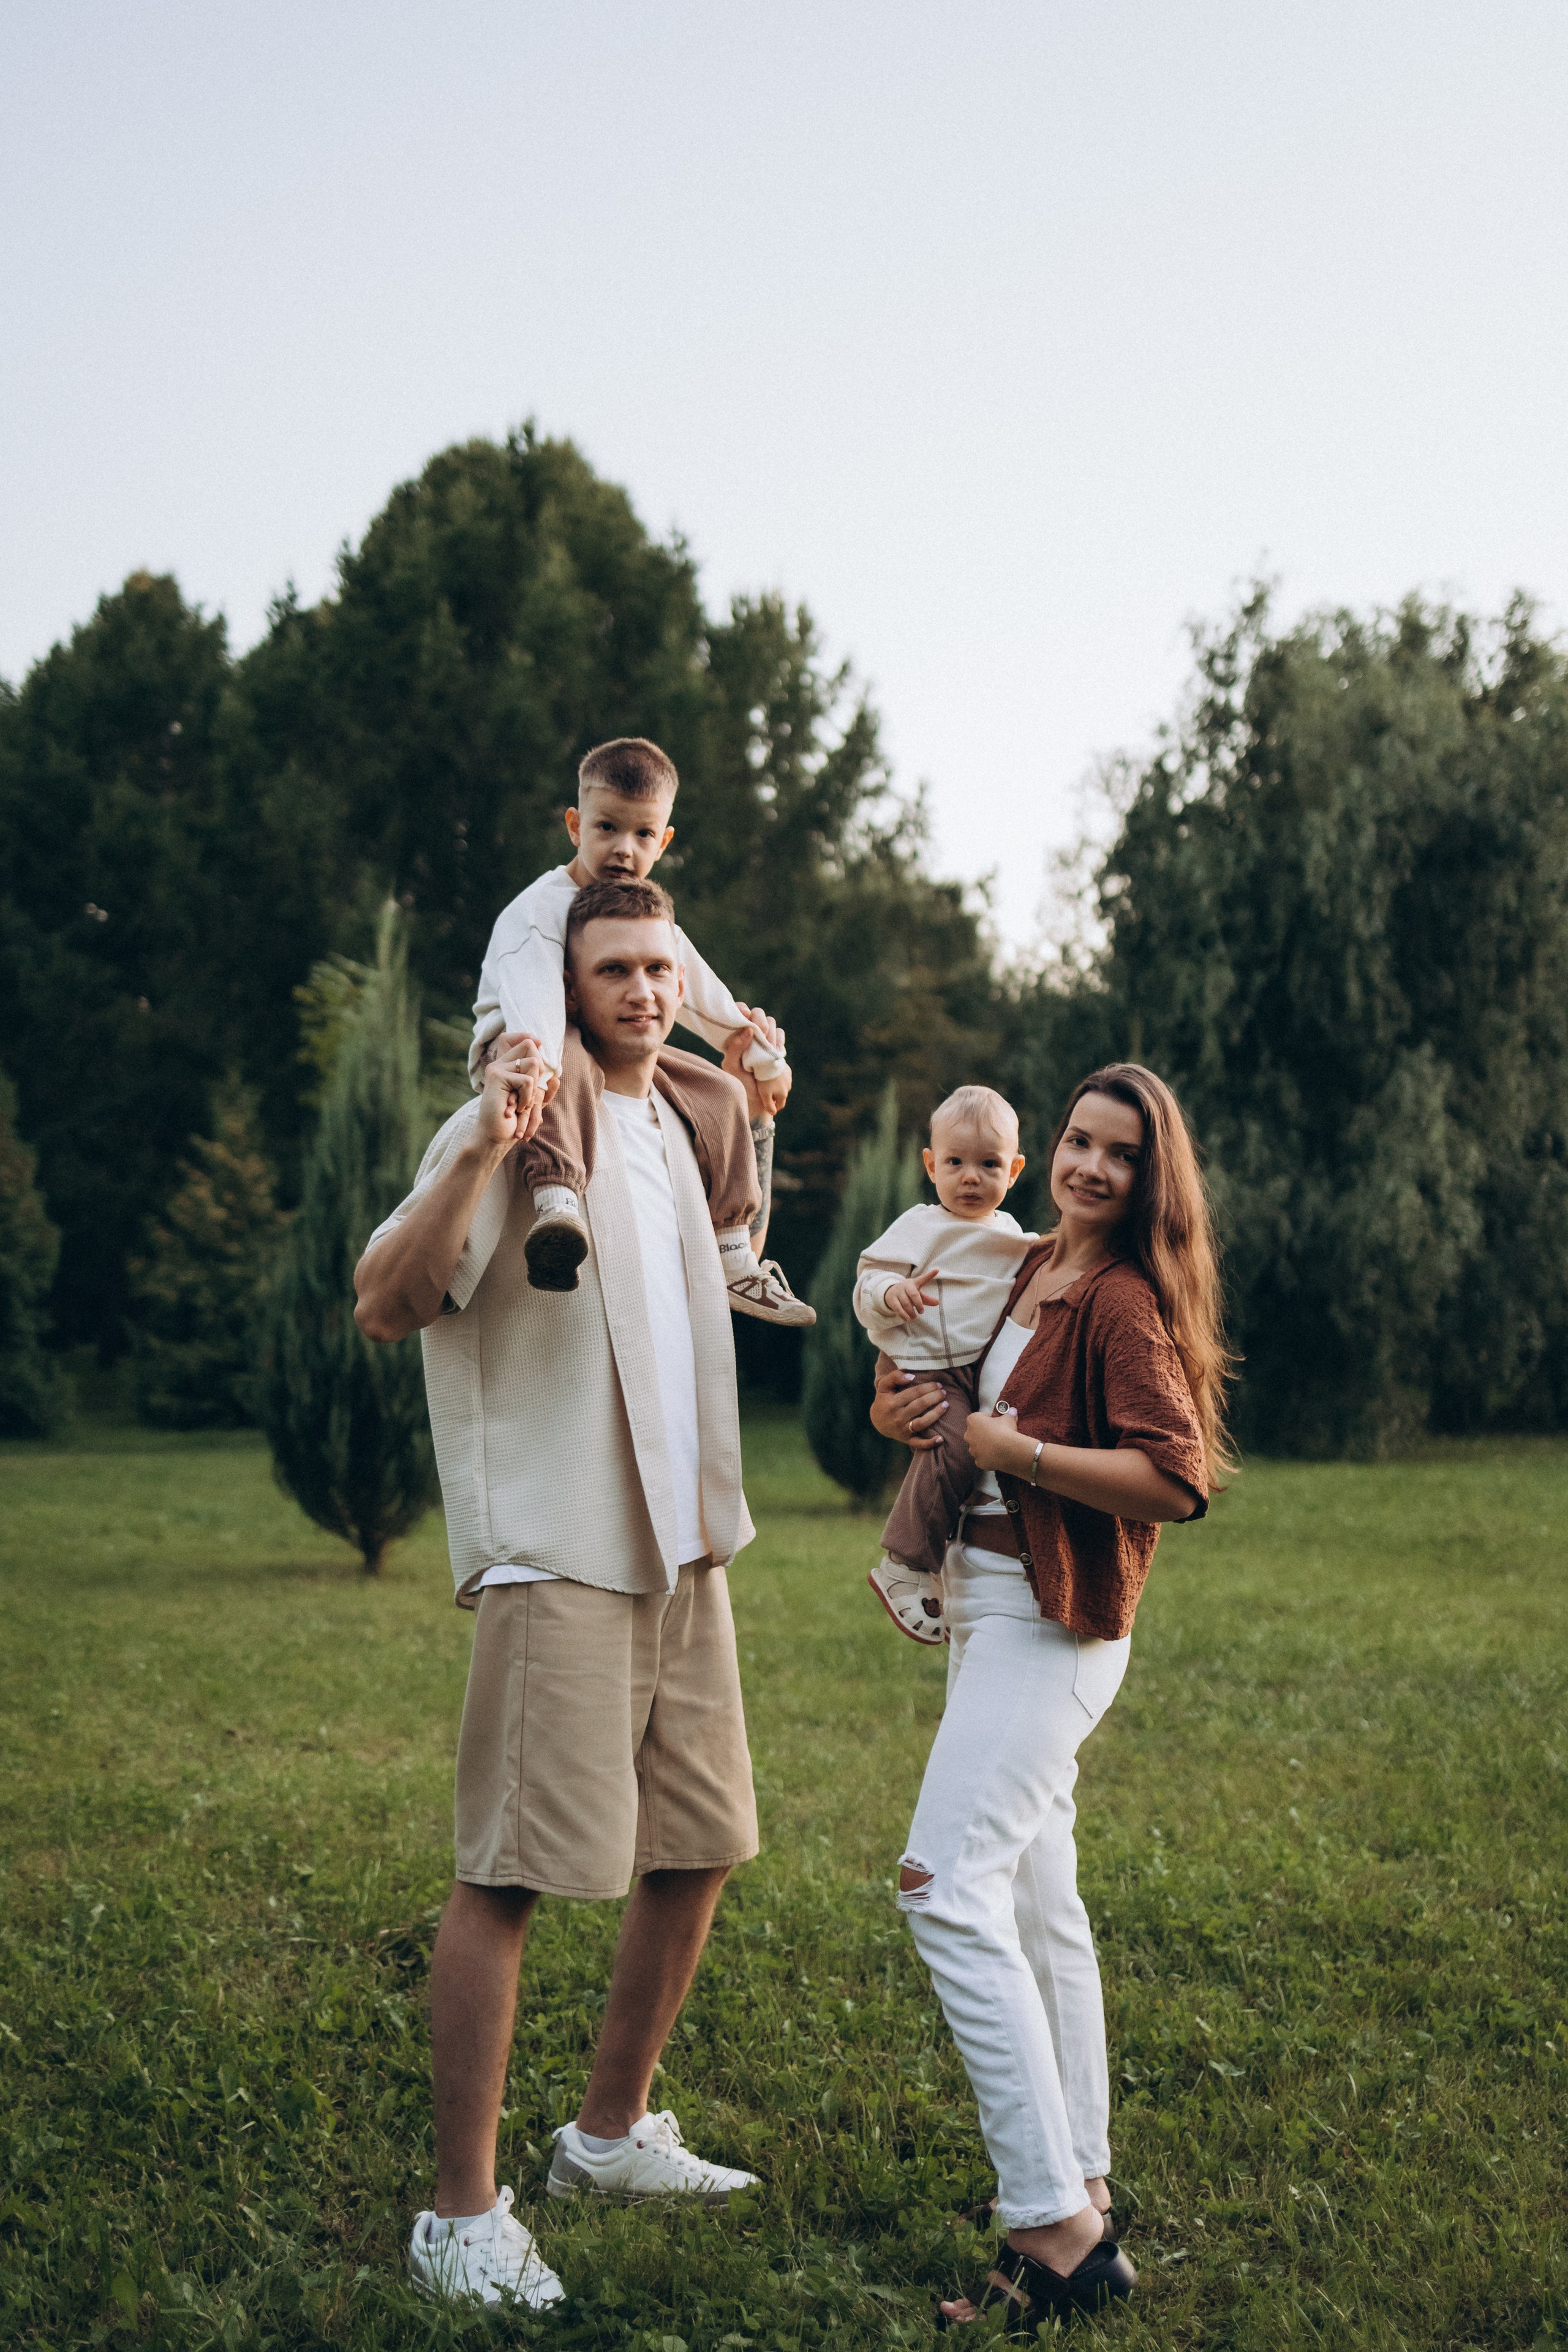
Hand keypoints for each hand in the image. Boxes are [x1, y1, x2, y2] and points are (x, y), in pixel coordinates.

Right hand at [479, 1031, 551, 1145]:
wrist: (496, 1137)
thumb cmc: (513, 1123)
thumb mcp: (534, 1105)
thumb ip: (544, 1092)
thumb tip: (556, 1078)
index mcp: (507, 1067)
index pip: (522, 1040)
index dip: (532, 1039)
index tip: (540, 1044)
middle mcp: (500, 1064)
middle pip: (530, 1045)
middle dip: (539, 1071)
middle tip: (528, 1094)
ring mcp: (497, 1068)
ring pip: (533, 1062)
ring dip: (534, 1087)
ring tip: (522, 1103)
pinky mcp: (496, 1076)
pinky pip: (527, 1080)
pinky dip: (527, 1097)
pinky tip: (516, 1108)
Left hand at [727, 1002, 790, 1118]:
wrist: (757, 1096)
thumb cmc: (739, 1081)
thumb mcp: (731, 1066)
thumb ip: (735, 1048)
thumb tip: (749, 1029)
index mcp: (733, 1034)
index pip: (736, 1012)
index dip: (741, 1008)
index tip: (745, 1014)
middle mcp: (748, 1032)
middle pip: (757, 1013)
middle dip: (760, 1020)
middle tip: (761, 1033)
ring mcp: (763, 1036)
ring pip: (770, 1021)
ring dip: (771, 1032)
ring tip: (769, 1049)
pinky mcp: (775, 1043)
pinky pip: (780, 1033)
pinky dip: (780, 1039)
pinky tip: (776, 1052)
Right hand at [870, 1360, 948, 1450]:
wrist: (878, 1421)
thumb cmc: (885, 1400)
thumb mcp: (884, 1386)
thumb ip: (894, 1377)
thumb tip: (912, 1376)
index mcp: (892, 1403)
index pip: (914, 1393)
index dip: (928, 1387)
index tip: (938, 1384)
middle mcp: (897, 1417)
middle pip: (920, 1405)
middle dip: (935, 1397)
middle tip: (944, 1392)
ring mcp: (902, 1430)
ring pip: (922, 1422)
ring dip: (936, 1414)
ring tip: (946, 1405)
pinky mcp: (907, 1440)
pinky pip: (919, 1443)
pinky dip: (930, 1443)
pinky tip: (941, 1439)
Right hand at [884, 1271, 940, 1320]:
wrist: (891, 1292)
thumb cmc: (908, 1293)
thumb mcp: (918, 1294)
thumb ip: (927, 1299)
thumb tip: (938, 1302)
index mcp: (915, 1283)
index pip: (923, 1279)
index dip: (930, 1275)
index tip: (937, 1270)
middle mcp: (906, 1285)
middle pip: (913, 1294)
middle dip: (918, 1304)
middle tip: (922, 1312)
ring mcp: (898, 1291)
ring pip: (905, 1302)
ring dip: (911, 1312)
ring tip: (914, 1317)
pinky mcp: (892, 1299)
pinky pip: (898, 1308)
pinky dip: (903, 1315)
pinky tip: (907, 1319)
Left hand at [963, 1407, 1030, 1474]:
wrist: (1009, 1450)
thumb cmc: (1005, 1431)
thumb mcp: (1009, 1418)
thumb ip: (1009, 1414)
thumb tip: (1012, 1411)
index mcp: (973, 1421)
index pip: (980, 1417)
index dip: (990, 1419)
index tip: (997, 1421)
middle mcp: (969, 1435)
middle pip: (976, 1432)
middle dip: (985, 1433)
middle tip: (998, 1434)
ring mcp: (973, 1450)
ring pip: (978, 1447)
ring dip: (986, 1446)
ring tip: (999, 1446)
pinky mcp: (979, 1462)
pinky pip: (983, 1459)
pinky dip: (989, 1458)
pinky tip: (998, 1456)